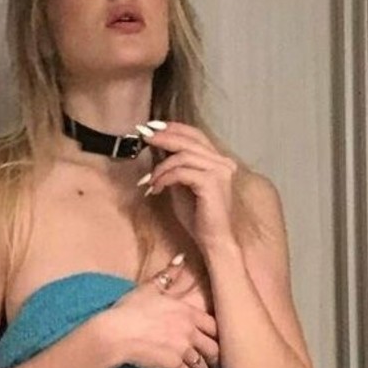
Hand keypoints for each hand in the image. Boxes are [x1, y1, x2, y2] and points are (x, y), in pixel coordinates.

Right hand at [103, 258, 219, 367]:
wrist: (115, 333)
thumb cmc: (130, 309)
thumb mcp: (149, 288)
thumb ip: (168, 274)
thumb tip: (182, 257)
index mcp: (186, 311)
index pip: (213, 325)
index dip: (219, 335)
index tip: (222, 342)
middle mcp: (189, 330)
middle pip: (213, 347)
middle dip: (218, 358)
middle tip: (221, 366)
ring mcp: (182, 348)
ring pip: (203, 364)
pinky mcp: (173, 364)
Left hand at [140, 121, 239, 249]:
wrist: (212, 240)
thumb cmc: (197, 217)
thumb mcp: (181, 185)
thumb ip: (174, 167)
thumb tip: (157, 148)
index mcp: (218, 161)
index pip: (196, 135)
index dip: (174, 128)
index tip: (152, 127)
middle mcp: (222, 163)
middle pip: (189, 140)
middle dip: (164, 137)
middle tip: (144, 135)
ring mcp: (219, 172)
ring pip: (183, 156)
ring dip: (160, 167)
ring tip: (149, 180)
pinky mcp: (211, 183)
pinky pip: (181, 173)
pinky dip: (164, 178)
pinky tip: (155, 188)